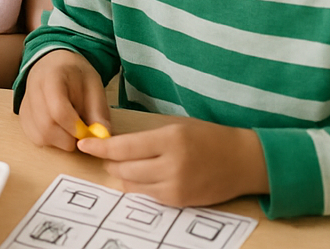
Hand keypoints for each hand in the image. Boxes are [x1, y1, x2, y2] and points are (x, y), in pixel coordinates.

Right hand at [19, 48, 111, 150]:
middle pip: (46, 126)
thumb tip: (102, 137)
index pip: (58, 109)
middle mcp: (32, 89)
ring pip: (39, 135)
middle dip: (68, 138)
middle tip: (81, 133)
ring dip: (59, 141)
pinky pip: (34, 136)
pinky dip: (49, 140)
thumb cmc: (76, 74)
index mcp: (52, 76)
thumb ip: (98, 111)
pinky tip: (59, 130)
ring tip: (70, 129)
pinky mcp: (22, 114)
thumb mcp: (94, 86)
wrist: (54, 62)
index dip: (74, 126)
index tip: (86, 131)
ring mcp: (25, 102)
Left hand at [78, 119, 268, 206]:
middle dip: (109, 162)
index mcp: (169, 140)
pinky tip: (140, 176)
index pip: (123, 147)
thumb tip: (113, 145)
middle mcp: (172, 165)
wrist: (244, 161)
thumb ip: (146, 138)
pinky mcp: (182, 201)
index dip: (100, 147)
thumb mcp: (175, 128)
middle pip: (124, 168)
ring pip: (133, 184)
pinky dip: (139, 186)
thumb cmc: (208, 138)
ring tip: (120, 165)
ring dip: (121, 175)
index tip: (85, 144)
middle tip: (104, 155)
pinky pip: (149, 195)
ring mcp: (177, 186)